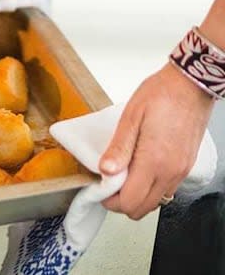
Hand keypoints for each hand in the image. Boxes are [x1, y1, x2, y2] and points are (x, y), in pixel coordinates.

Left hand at [99, 63, 214, 219]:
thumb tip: (106, 171)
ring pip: (155, 202)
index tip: (100, 187)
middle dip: (121, 202)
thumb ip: (118, 148)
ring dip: (136, 196)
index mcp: (154, 161)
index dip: (110, 200)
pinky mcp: (186, 166)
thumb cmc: (161, 95)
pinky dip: (149, 188)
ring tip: (123, 176)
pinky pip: (165, 190)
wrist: (191, 84)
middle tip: (109, 184)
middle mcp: (170, 172)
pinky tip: (139, 170)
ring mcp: (181, 171)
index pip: (129, 202)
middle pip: (141, 209)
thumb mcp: (130, 118)